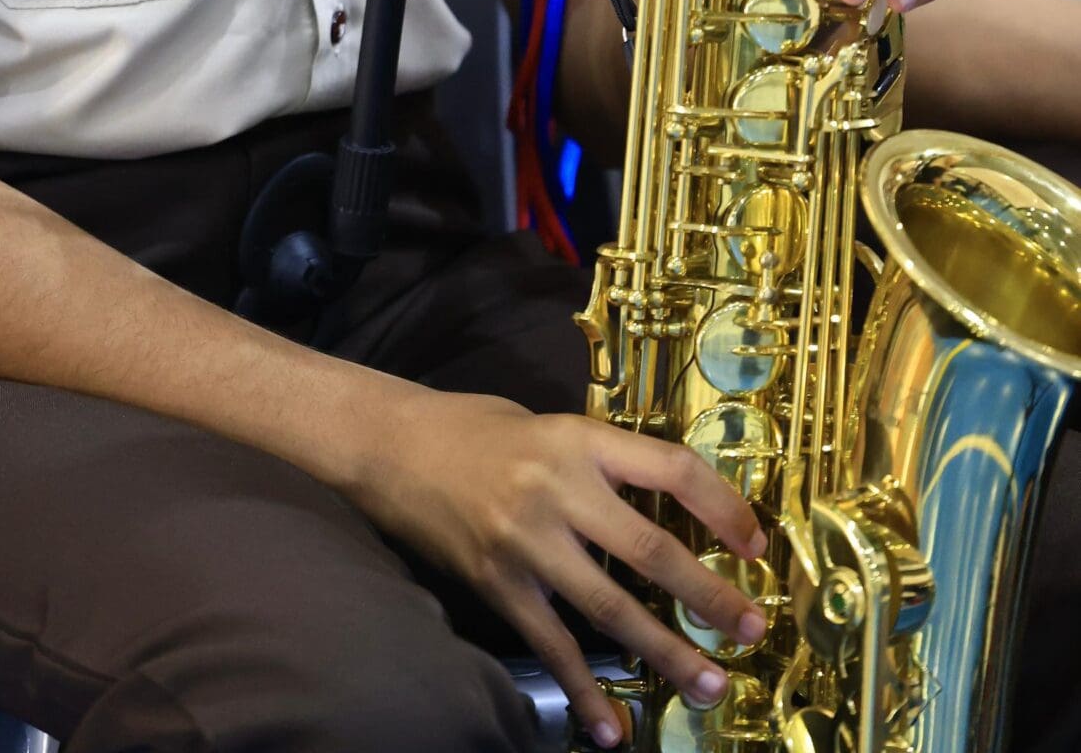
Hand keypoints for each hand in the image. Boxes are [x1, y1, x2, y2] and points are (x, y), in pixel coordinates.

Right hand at [357, 389, 766, 746]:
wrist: (390, 444)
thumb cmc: (474, 427)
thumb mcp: (548, 425)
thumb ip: (600, 464)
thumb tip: (664, 508)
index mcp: (579, 438)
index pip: (672, 469)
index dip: (723, 507)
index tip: (756, 543)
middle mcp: (558, 489)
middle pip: (651, 551)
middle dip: (709, 596)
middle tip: (750, 630)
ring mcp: (527, 542)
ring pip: (610, 608)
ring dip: (665, 652)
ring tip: (708, 685)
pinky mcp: (497, 583)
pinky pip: (551, 645)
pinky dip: (584, 690)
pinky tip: (610, 730)